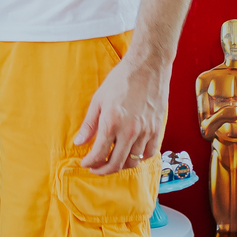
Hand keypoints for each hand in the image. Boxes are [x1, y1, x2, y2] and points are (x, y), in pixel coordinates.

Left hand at [75, 47, 168, 173]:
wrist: (147, 66)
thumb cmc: (121, 79)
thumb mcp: (98, 99)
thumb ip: (89, 124)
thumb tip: (79, 142)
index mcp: (111, 122)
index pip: (99, 154)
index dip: (90, 162)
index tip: (85, 162)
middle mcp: (129, 131)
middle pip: (116, 164)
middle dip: (102, 170)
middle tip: (95, 168)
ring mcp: (145, 131)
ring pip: (133, 161)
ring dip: (120, 166)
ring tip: (112, 161)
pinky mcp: (157, 129)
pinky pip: (149, 153)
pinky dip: (140, 159)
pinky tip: (131, 154)